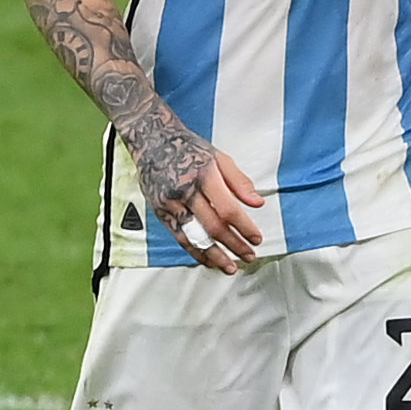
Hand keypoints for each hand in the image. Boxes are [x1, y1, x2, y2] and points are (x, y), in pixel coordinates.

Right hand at [138, 133, 270, 273]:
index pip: (228, 209)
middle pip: (212, 226)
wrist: (152, 142)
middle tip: (249, 256)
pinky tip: (208, 260)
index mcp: (204, 175)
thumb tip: (258, 203)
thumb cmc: (189, 148)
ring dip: (214, 256)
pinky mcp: (160, 212)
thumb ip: (240, 181)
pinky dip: (195, 252)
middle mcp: (185, 191)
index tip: (256, 238)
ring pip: (194, 237)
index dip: (244, 227)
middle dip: (234, 245)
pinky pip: (179, 238)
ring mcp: (170, 204)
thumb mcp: (219, 157)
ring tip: (231, 267)